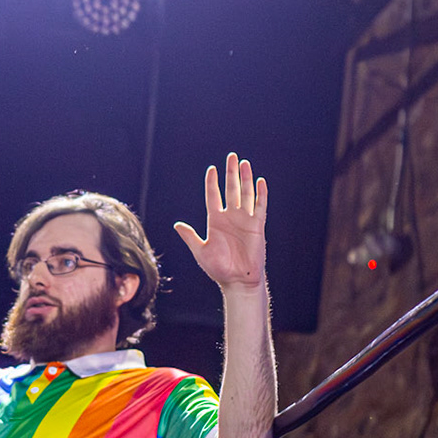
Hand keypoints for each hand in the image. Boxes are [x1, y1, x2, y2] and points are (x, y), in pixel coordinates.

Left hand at [175, 154, 267, 290]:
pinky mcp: (257, 227)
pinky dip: (260, 195)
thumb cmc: (218, 268)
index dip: (212, 183)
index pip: (213, 196)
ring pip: (246, 194)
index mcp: (215, 221)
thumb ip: (190, 237)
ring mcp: (244, 220)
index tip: (212, 169)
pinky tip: (260, 182)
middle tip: (232, 156)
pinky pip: (260, 207)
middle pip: (231, 189)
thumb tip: (177, 225)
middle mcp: (230, 217)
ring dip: (245, 179)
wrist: (237, 281)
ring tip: (244, 163)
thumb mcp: (201, 251)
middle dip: (231, 173)